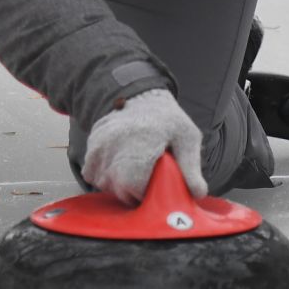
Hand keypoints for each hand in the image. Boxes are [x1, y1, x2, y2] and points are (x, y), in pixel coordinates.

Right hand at [81, 89, 206, 203]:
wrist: (142, 95)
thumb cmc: (167, 120)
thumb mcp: (187, 138)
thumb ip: (191, 168)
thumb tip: (198, 193)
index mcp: (138, 149)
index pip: (133, 189)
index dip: (146, 193)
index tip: (154, 184)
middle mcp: (113, 148)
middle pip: (117, 189)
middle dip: (132, 190)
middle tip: (146, 175)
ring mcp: (98, 146)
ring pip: (103, 183)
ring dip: (116, 183)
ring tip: (133, 167)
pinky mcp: (90, 145)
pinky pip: (91, 173)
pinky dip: (103, 173)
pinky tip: (118, 163)